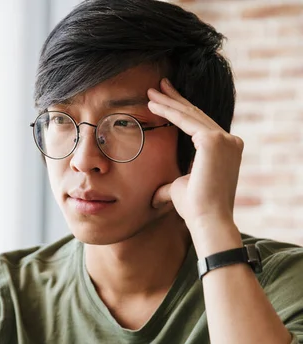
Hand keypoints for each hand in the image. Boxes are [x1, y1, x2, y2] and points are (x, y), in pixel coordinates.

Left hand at [147, 78, 242, 233]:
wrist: (207, 220)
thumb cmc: (196, 209)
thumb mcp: (181, 190)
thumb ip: (170, 187)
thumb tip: (154, 197)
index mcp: (226, 149)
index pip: (201, 125)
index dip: (182, 111)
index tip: (166, 100)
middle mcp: (229, 141)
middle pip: (197, 115)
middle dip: (175, 100)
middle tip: (158, 86)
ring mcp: (224, 139)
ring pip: (190, 115)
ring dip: (168, 102)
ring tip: (150, 92)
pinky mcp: (214, 141)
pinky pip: (187, 121)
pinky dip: (169, 112)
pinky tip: (153, 105)